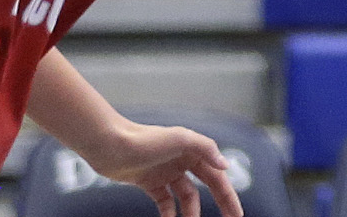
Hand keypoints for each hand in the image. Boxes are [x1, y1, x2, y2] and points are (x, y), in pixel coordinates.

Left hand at [77, 120, 244, 216]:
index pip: (217, 176)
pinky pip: (165, 201)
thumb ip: (205, 148)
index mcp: (193, 149)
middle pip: (207, 186)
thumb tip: (225, 166)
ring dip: (191, 213)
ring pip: (187, 197)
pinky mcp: (149, 181)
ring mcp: (166, 171)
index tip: (237, 216)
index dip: (229, 196)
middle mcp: (182, 159)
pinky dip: (169, 214)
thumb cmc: (144, 139)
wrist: (110, 144)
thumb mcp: (180, 137)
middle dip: (220, 204)